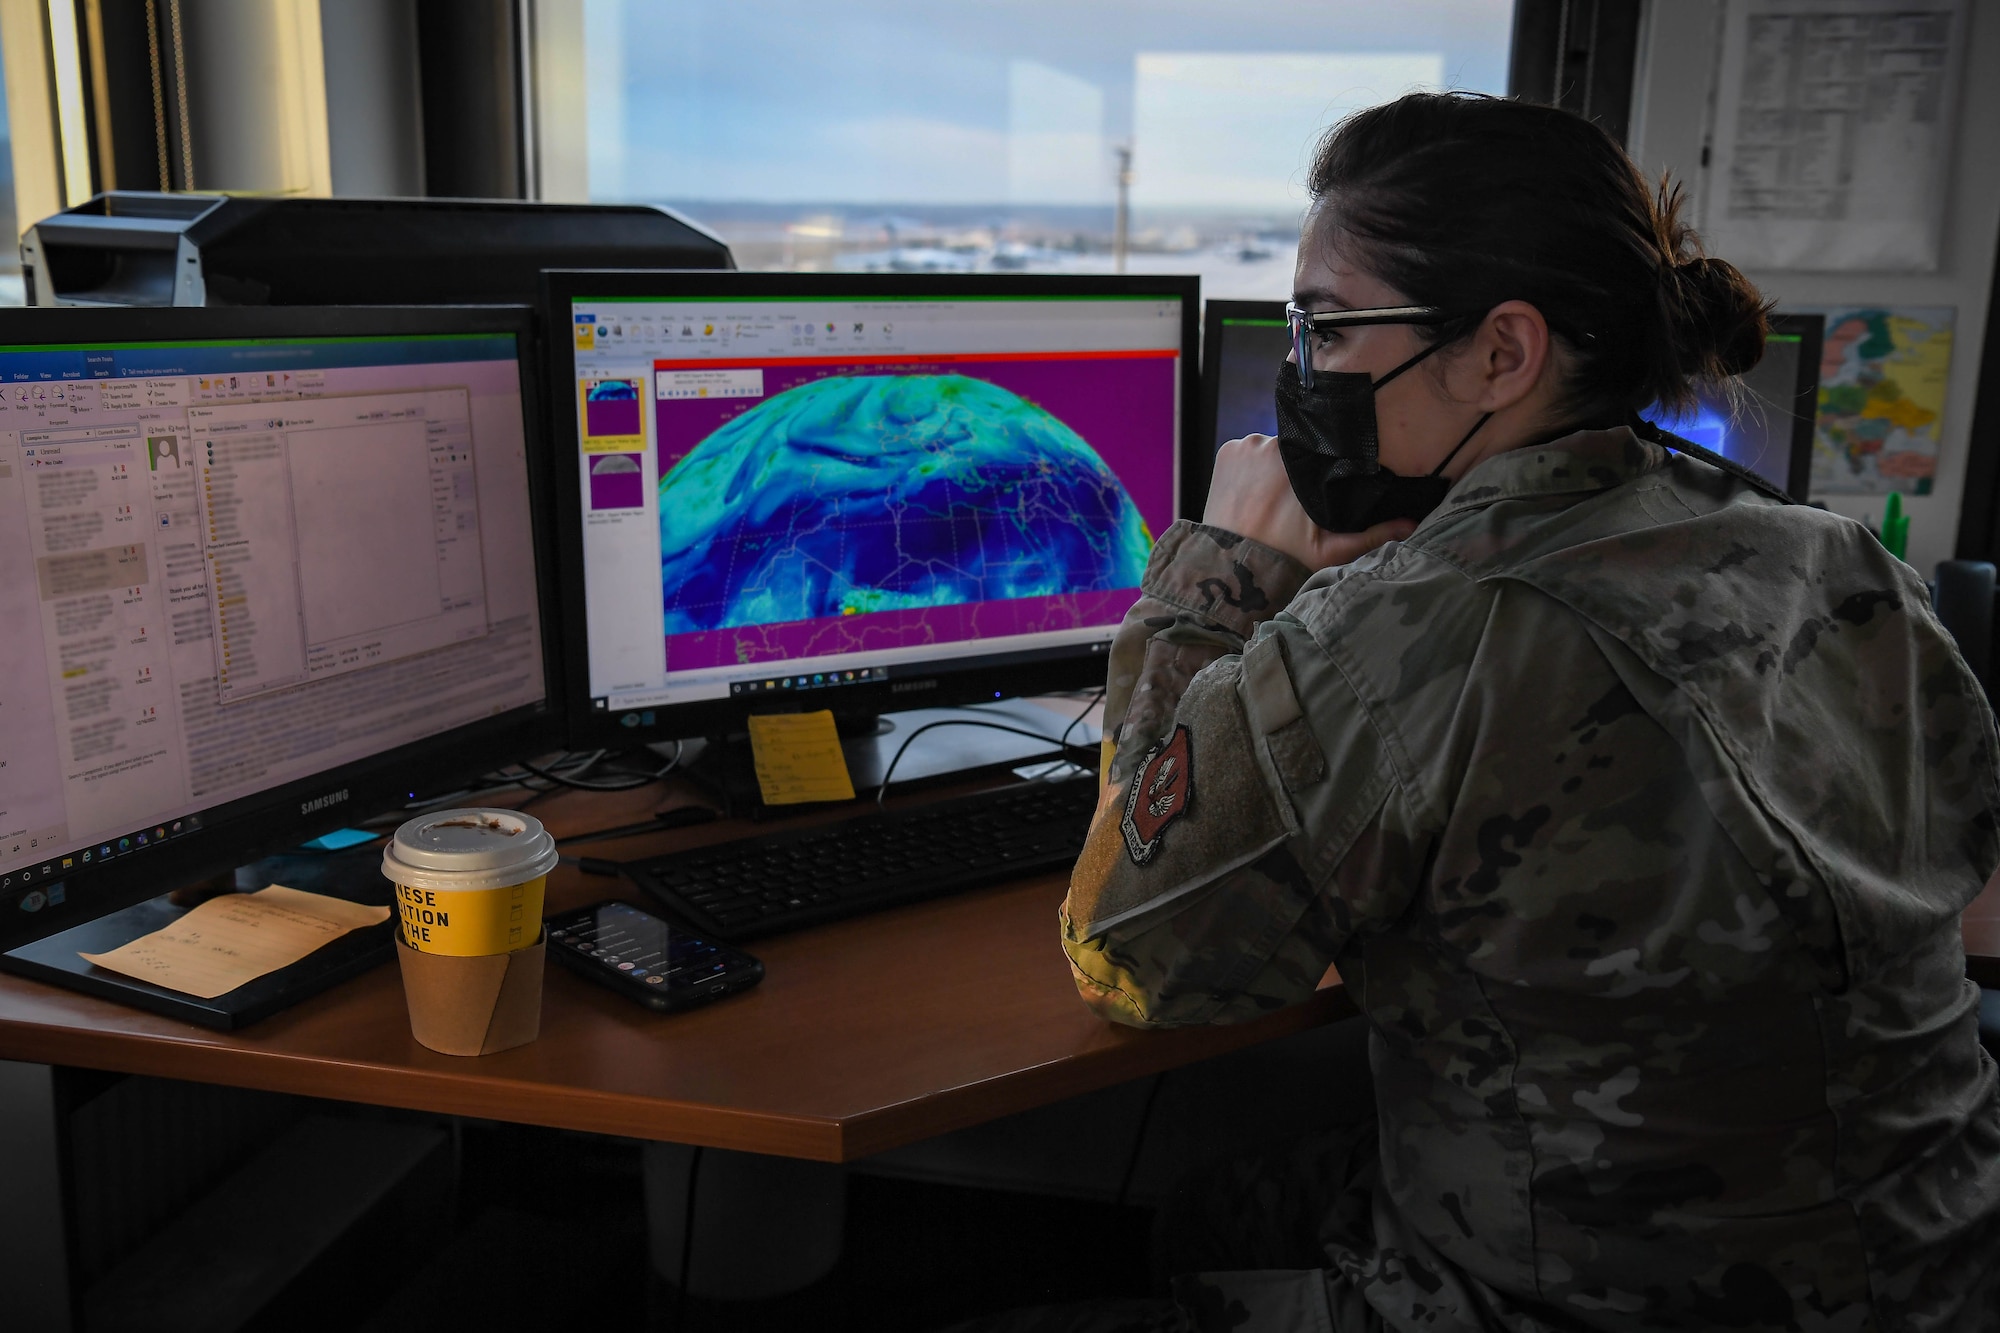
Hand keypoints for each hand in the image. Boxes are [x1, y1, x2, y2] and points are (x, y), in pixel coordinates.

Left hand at [1201, 433, 1415, 569]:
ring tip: (1273, 500)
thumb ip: (1373, 534)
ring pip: (1271, 448)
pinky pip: (1247, 451)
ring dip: (1274, 466)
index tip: (1323, 486)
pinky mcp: (1226, 451)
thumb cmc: (1285, 559)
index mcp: (1304, 462)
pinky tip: (1253, 494)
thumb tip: (1412, 524)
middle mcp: (1275, 443)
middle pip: (1298, 447)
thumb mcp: (1333, 550)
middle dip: (1299, 468)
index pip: (1323, 448)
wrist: (1232, 568)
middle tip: (1296, 501)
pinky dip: (1250, 467)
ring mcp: (1247, 445)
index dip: (1324, 467)